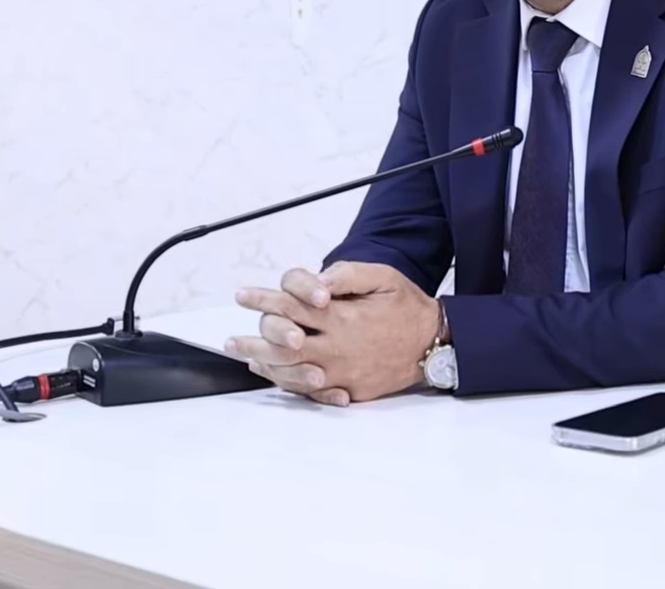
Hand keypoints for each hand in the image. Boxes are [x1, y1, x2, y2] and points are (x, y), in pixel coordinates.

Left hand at [226, 262, 441, 405]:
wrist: (434, 345)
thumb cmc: (407, 308)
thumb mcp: (383, 278)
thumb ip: (347, 275)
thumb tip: (316, 281)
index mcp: (341, 316)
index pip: (290, 305)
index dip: (263, 299)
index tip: (243, 295)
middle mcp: (336, 345)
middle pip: (281, 341)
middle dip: (253, 336)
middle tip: (230, 336)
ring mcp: (340, 371)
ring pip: (289, 369)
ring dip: (262, 361)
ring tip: (242, 355)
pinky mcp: (347, 389)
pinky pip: (309, 390)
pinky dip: (285, 381)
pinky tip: (272, 372)